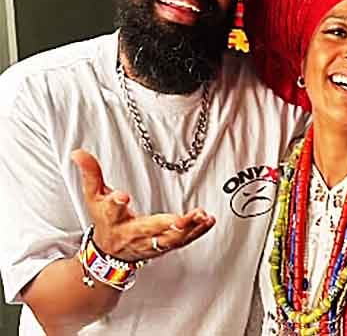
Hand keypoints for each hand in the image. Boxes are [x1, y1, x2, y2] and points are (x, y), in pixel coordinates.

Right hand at [72, 149, 215, 260]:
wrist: (110, 254)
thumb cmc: (104, 221)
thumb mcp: (94, 197)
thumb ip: (91, 174)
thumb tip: (78, 152)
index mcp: (112, 219)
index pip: (112, 210)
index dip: (116, 203)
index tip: (122, 196)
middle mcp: (132, 234)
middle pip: (149, 230)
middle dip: (166, 224)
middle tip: (182, 218)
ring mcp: (150, 242)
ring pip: (170, 239)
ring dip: (188, 229)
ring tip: (201, 216)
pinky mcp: (164, 246)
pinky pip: (183, 241)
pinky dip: (197, 232)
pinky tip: (208, 221)